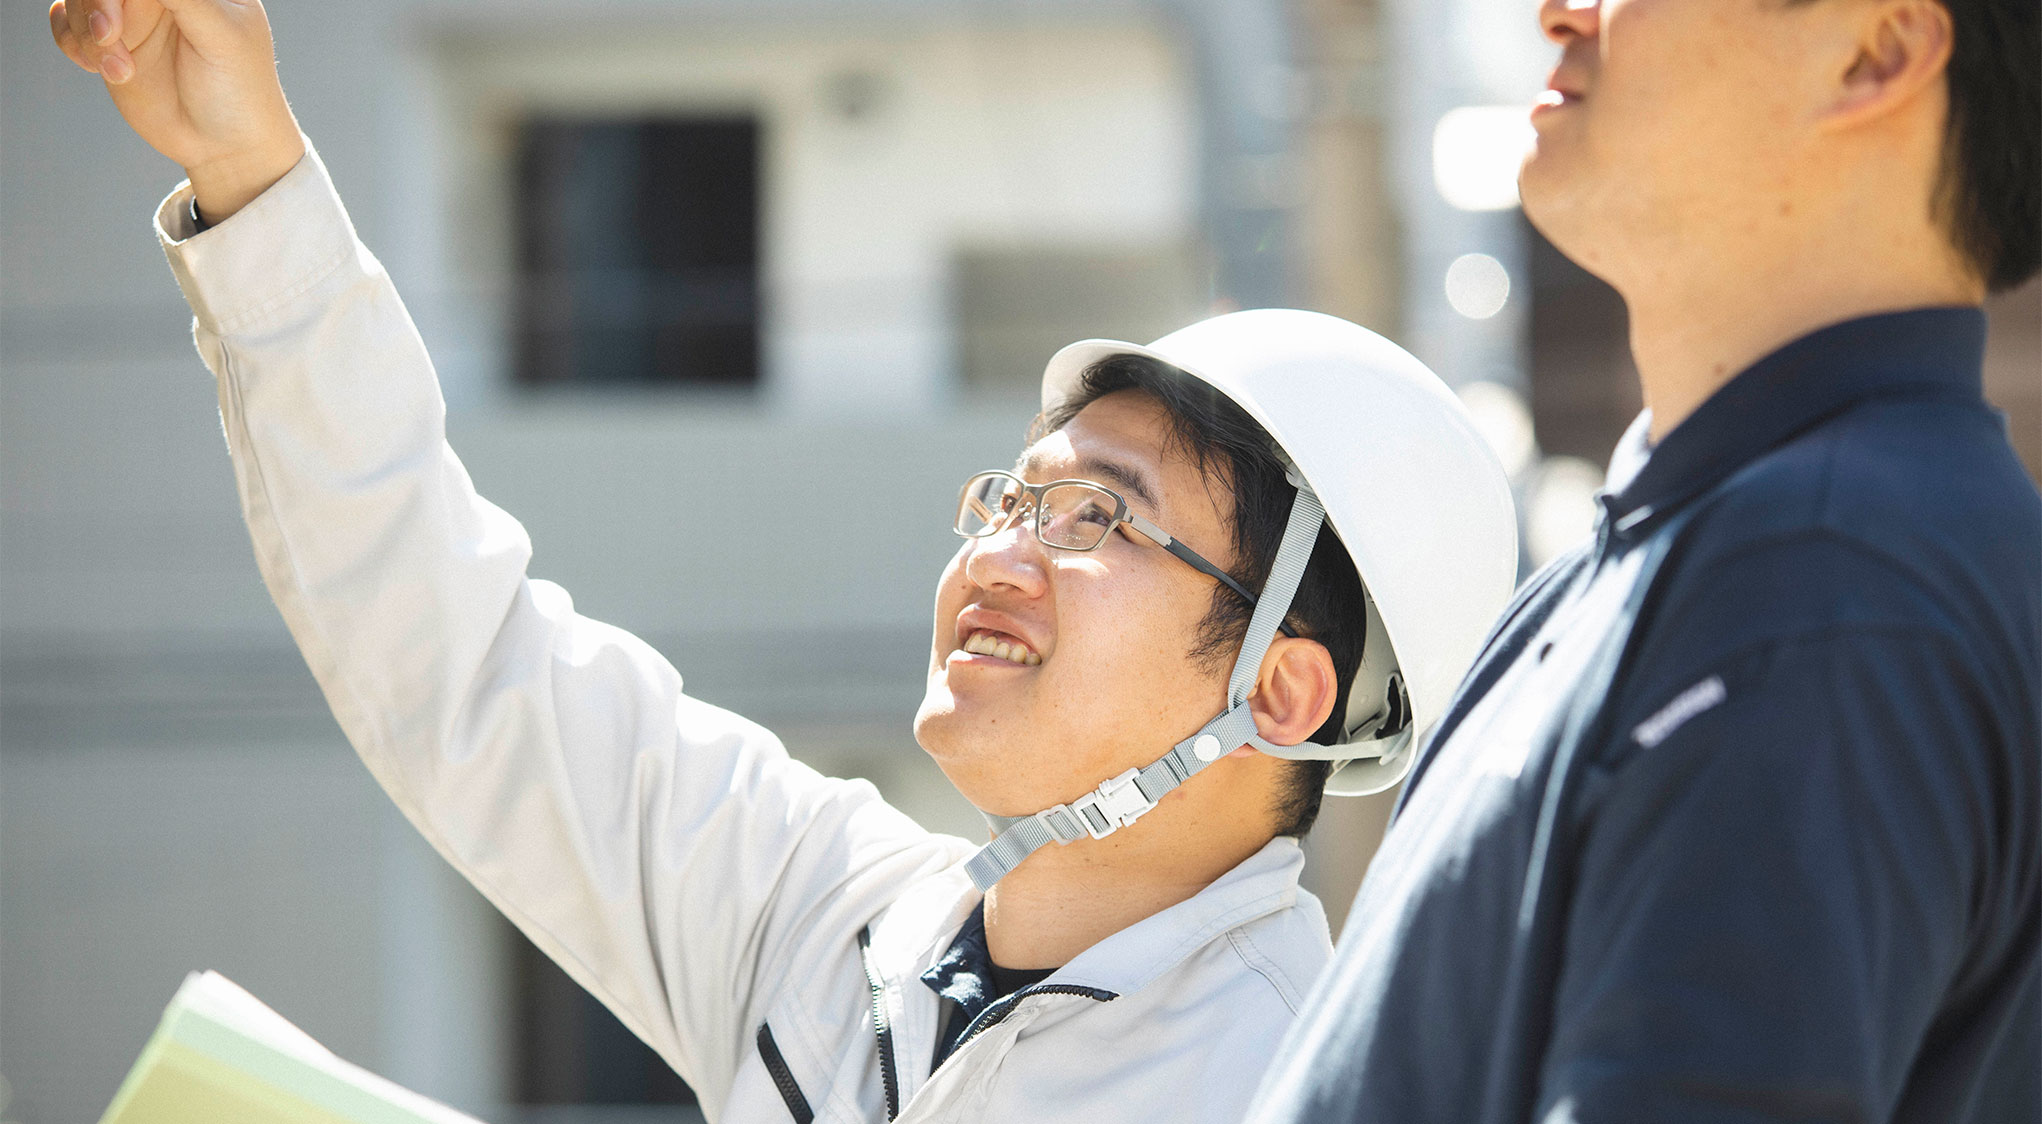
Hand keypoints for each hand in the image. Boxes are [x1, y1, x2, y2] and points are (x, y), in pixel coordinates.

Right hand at [50, 0, 304, 223]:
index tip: (118, 19)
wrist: (224, 146)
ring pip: (80, 0)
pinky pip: (64, 21)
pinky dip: (69, 40)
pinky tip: (98, 68)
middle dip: (96, 3)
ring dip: (86, 33)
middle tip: (110, 36)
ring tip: (121, 72)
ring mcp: (132, 16)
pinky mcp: (109, 44)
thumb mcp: (221, 35)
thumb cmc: (239, 90)